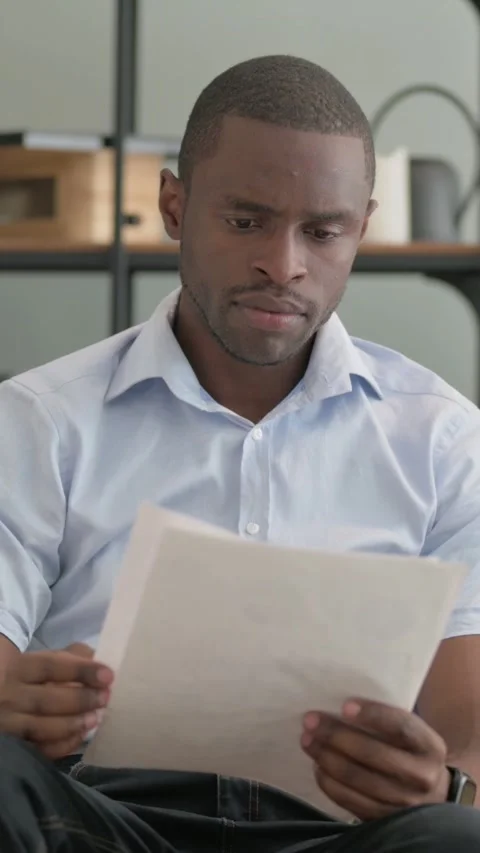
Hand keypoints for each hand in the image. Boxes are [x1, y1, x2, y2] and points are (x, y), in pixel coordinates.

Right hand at [0, 647, 113, 758]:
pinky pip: (40, 750)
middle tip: (105, 698)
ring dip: (72, 724)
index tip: (107, 676)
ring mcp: (10, 723)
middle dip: (79, 700)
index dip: (81, 671)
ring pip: (40, 728)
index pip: (50, 666)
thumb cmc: (33, 673)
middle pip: (45, 700)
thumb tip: (99, 660)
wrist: (5, 696)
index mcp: (18, 667)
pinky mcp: (17, 743)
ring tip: (95, 719)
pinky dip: (63, 744)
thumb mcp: (46, 658)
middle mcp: (9, 696)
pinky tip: (80, 736)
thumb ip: (72, 656)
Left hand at [301, 699, 449, 820]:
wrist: (433, 796)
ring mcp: (404, 803)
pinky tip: (318, 767)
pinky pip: (350, 801)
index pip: (400, 726)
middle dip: (336, 735)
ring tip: (308, 741)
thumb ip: (387, 722)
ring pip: (357, 779)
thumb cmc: (411, 752)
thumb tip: (342, 707)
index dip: (372, 715)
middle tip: (310, 721)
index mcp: (429, 746)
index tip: (345, 706)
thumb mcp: (413, 733)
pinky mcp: (385, 820)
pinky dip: (329, 782)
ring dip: (326, 757)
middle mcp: (421, 776)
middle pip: (372, 754)